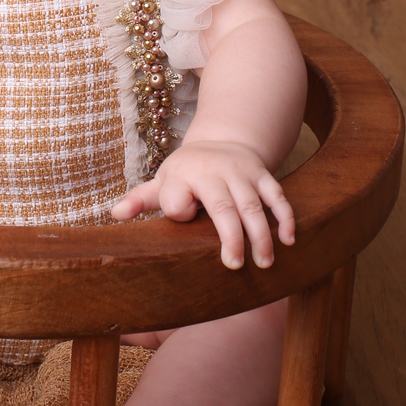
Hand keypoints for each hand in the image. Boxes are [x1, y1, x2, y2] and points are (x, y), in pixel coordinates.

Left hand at [111, 140, 295, 270]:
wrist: (220, 141)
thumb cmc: (186, 173)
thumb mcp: (162, 182)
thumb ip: (141, 200)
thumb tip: (115, 214)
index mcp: (181, 176)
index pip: (176, 196)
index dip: (179, 208)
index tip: (183, 217)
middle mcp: (212, 172)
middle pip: (222, 205)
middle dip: (230, 235)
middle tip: (234, 264)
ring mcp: (240, 173)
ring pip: (252, 204)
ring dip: (261, 233)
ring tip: (264, 262)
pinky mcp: (262, 175)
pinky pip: (276, 195)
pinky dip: (285, 216)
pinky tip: (290, 240)